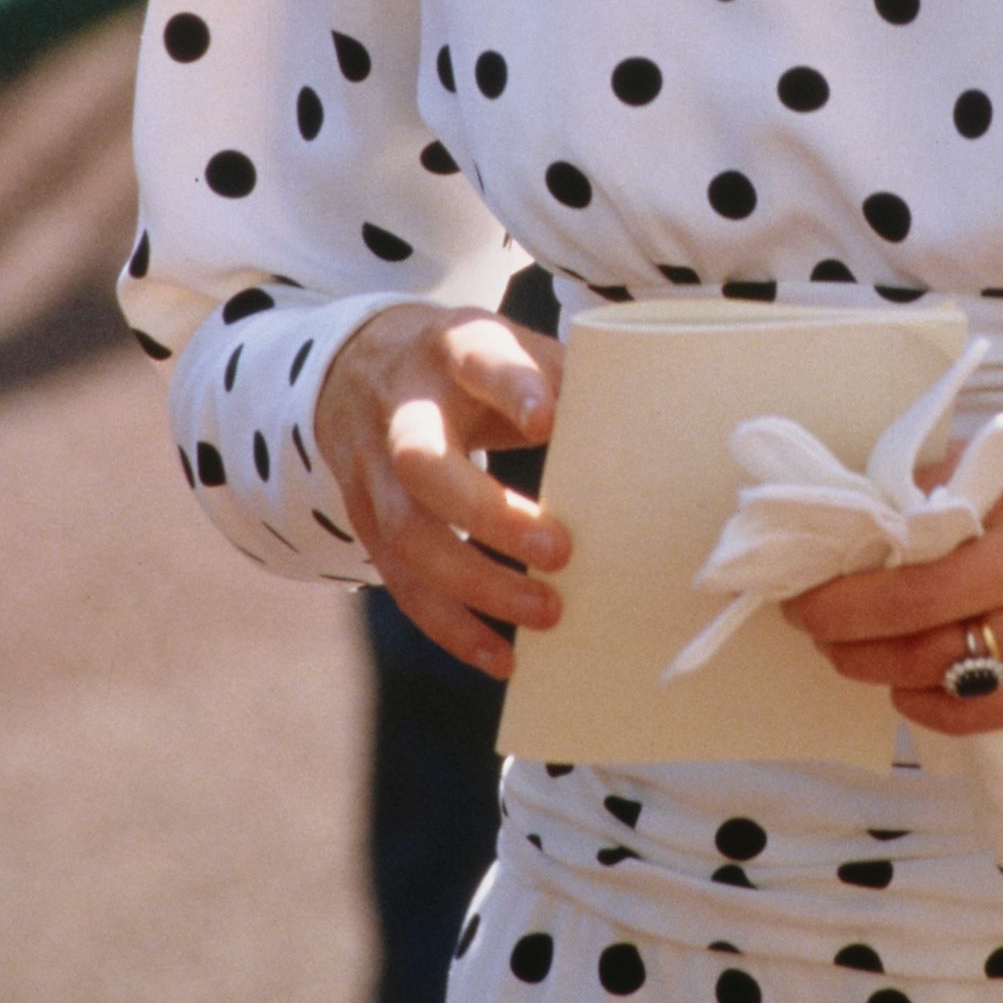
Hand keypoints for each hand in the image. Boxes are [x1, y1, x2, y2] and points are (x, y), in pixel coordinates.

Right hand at [314, 304, 567, 675]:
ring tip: (548, 614)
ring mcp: (373, 471)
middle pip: (423, 465)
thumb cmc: (470, 366)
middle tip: (561, 551)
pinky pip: (402, 582)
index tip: (548, 421)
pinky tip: (502, 656)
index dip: (512, 388)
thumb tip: (640, 428)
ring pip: (407, 536)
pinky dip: (452, 627)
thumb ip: (562, 379)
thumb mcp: (508, 346)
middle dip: (489, 515)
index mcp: (452, 350)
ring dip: (477, 586)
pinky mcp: (365, 522)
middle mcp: (402, 411)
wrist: (361, 367)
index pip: (478, 362)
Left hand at [789, 453, 1002, 735]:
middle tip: (808, 619)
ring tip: (842, 652)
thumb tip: (871, 504)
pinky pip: (977, 714)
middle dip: (842, 624)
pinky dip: (924, 707)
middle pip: (914, 615)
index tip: (808, 575)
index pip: (916, 546)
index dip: (850, 573)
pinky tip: (902, 690)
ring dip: (870, 666)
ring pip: (936, 669)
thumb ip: (958, 483)